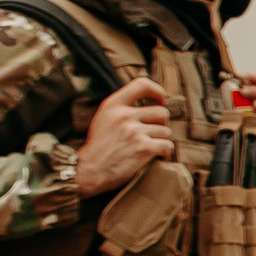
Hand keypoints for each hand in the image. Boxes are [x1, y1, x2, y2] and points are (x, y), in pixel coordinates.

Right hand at [74, 76, 172, 197]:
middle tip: (150, 135)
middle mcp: (124, 115)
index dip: (158, 91)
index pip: (142, 84)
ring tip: (147, 148)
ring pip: (166, 131)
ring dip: (161, 141)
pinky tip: (155, 157)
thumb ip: (123, 107)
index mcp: (113, 105)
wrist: (88, 171)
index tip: (161, 101)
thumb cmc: (99, 146)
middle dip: (161, 125)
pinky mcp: (143, 148)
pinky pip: (167, 146)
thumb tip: (151, 99)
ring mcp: (134, 131)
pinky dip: (164, 153)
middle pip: (162, 112)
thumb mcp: (104, 118)